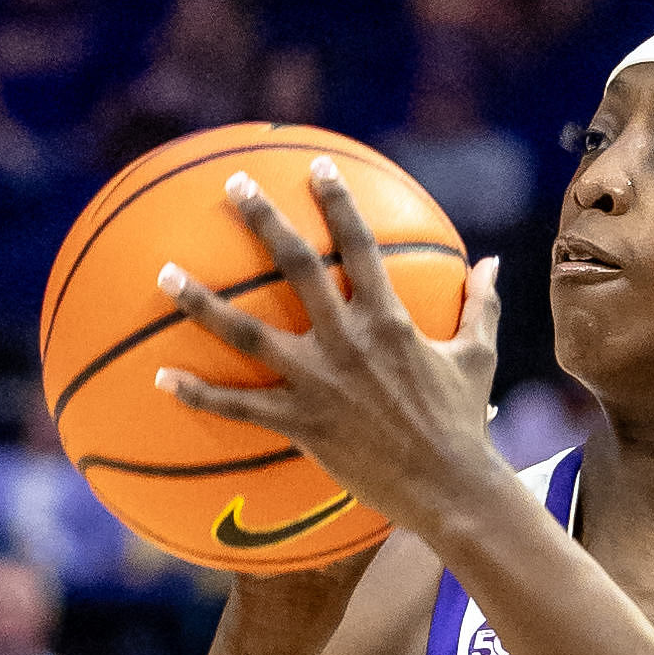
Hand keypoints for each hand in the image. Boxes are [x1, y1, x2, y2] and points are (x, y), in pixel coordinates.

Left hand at [157, 171, 506, 551]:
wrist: (449, 488)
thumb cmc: (464, 422)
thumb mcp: (478, 356)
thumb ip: (480, 304)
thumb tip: (491, 261)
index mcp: (390, 319)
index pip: (361, 245)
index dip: (339, 201)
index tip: (318, 166)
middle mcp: (348, 342)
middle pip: (297, 268)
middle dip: (264, 221)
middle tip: (234, 185)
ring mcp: (319, 382)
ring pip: (248, 335)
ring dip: (202, 303)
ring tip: (164, 273)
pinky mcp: (301, 423)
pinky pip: (239, 407)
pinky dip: (198, 394)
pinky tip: (162, 378)